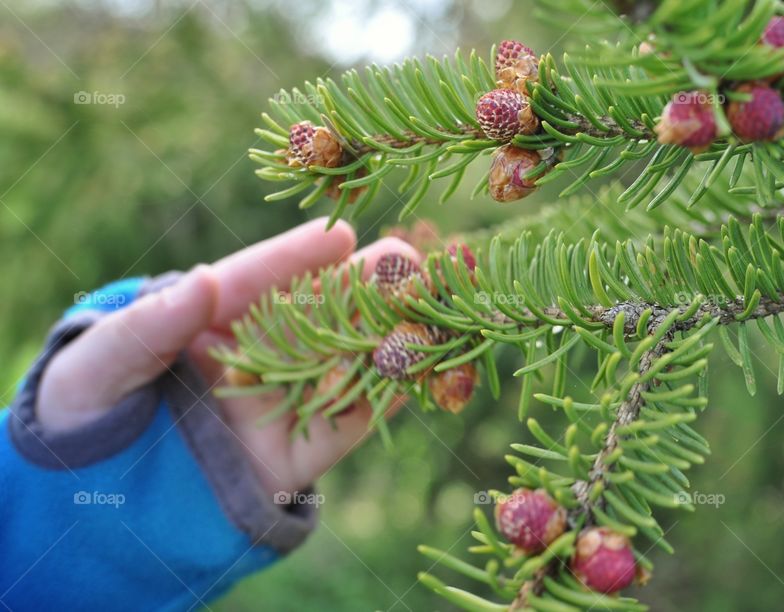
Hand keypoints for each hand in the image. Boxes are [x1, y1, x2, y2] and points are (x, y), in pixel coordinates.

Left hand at [36, 218, 418, 493]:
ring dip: (386, 336)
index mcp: (207, 323)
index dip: (297, 256)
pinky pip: (349, 423)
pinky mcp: (298, 455)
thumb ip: (147, 328)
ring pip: (343, 362)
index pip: (256, 281)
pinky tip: (417, 371)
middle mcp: (255, 356)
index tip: (340, 234)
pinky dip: (384, 397)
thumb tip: (205, 283)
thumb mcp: (97, 367)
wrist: (98, 510)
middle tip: (407, 262)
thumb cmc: (83, 417)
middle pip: (316, 313)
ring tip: (426, 310)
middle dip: (364, 286)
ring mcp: (280, 404)